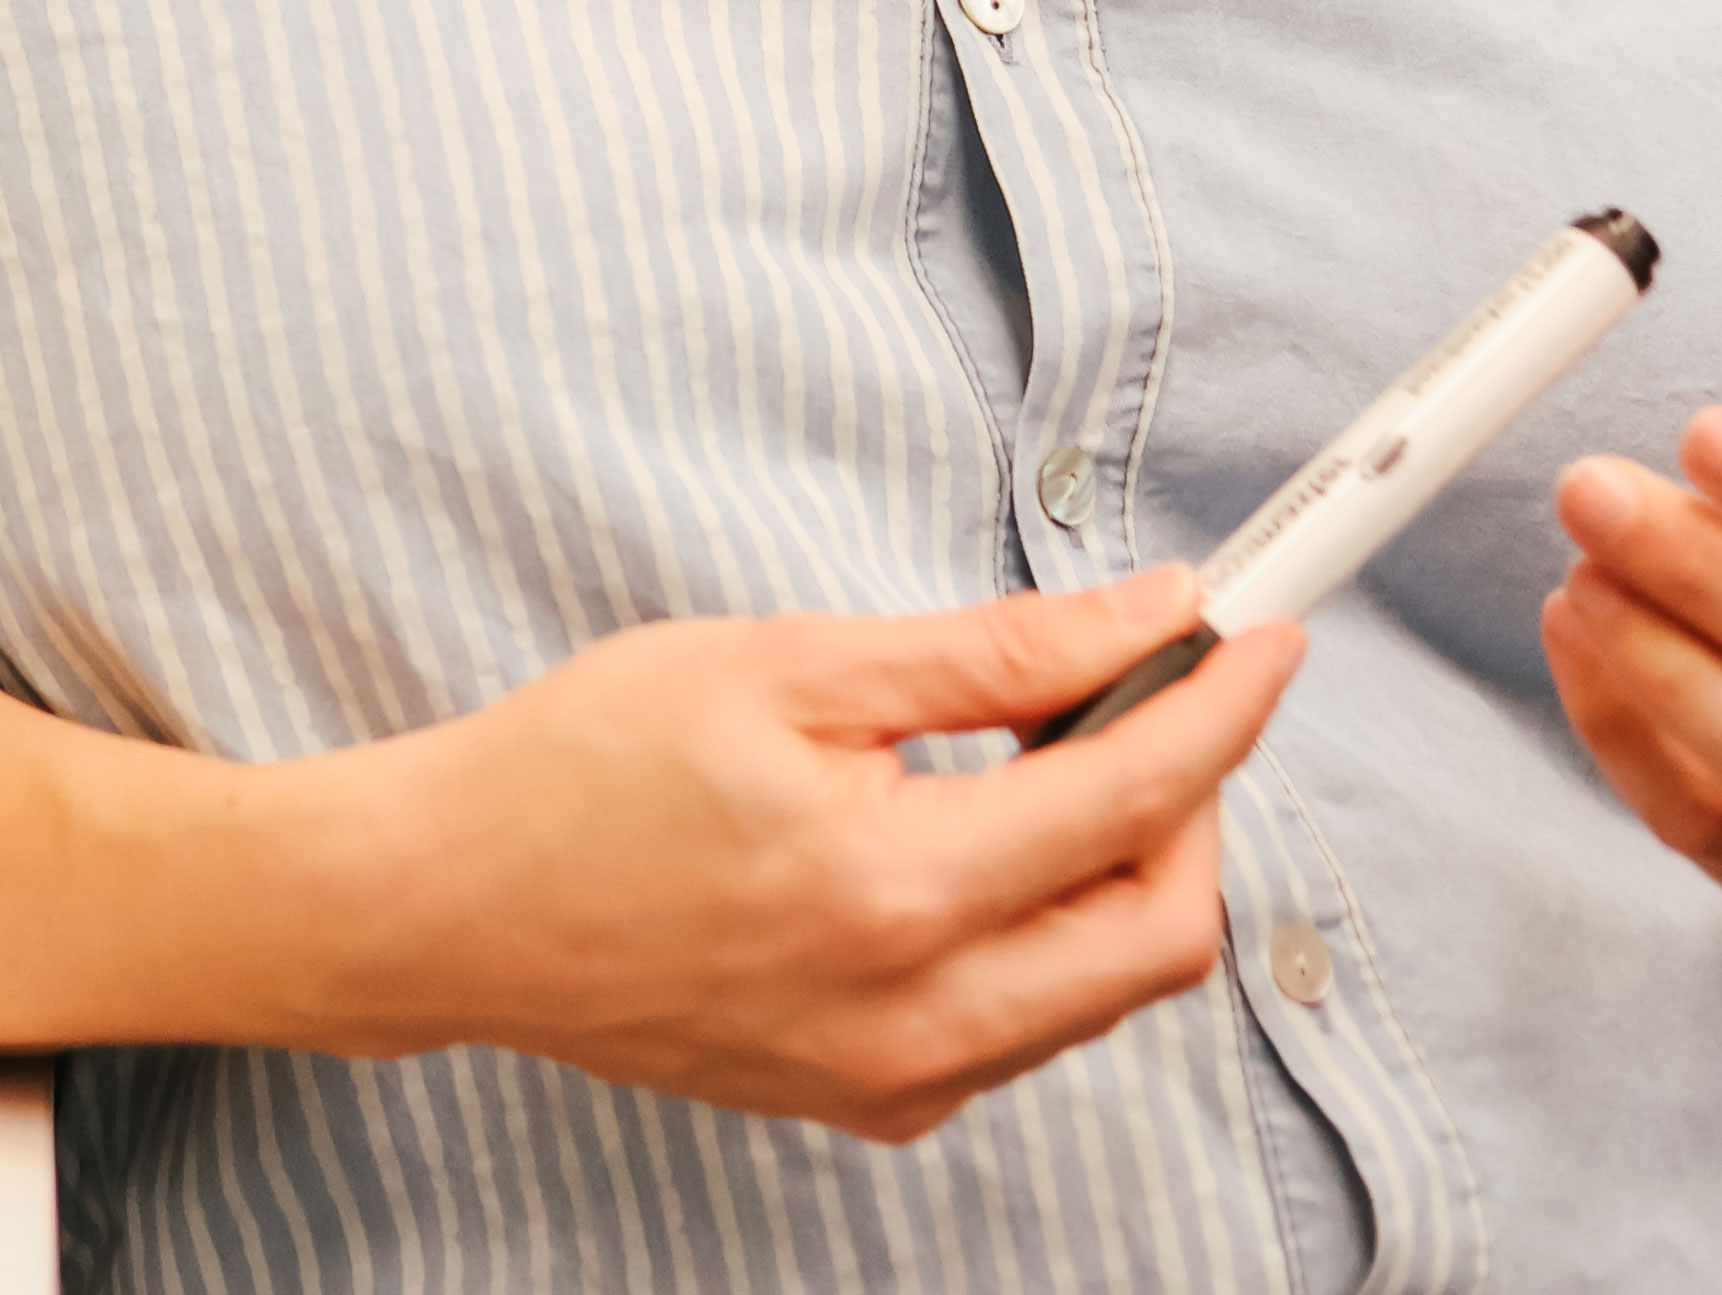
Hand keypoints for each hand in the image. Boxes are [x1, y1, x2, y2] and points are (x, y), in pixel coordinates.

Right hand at [334, 571, 1298, 1138]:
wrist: (456, 904)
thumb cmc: (595, 763)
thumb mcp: (795, 662)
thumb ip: (990, 652)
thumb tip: (1145, 613)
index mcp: (891, 892)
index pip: (1132, 799)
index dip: (1222, 705)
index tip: (1265, 635)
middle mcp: (911, 1022)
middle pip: (1160, 936)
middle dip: (1195, 803)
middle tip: (1155, 691)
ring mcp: (891, 1085)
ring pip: (1100, 990)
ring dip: (1126, 865)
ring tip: (1056, 746)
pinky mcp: (869, 1108)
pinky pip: (1023, 1026)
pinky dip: (1048, 927)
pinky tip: (985, 835)